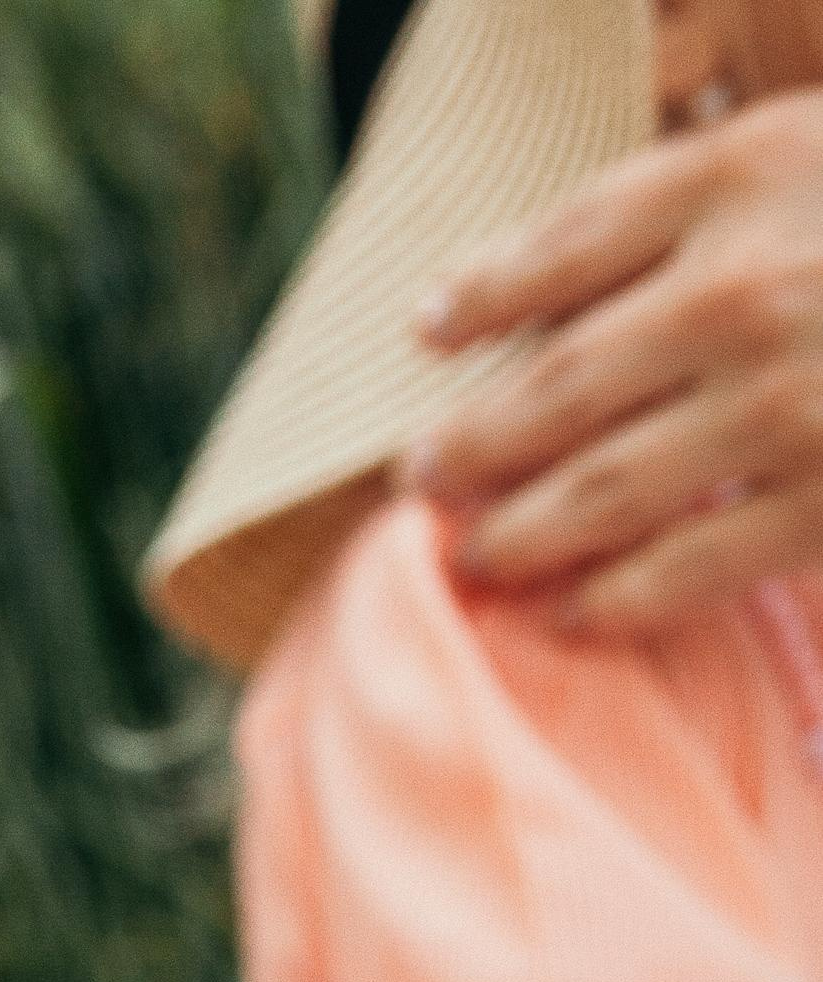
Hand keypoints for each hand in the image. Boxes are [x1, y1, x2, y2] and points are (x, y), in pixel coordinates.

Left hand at [407, 92, 822, 630]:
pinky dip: (610, 598)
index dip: (480, 295)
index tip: (422, 334)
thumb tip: (566, 266)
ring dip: (517, 536)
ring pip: (596, 490)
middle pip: (553, 384)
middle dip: (469, 446)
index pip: (567, 239)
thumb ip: (707, 181)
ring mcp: (781, 403)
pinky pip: (682, 568)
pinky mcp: (820, 503)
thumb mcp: (811, 148)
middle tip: (419, 482)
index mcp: (744, 175)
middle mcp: (744, 288)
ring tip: (474, 556)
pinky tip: (571, 611)